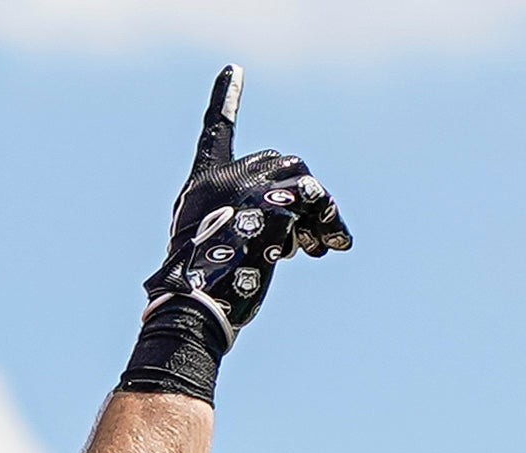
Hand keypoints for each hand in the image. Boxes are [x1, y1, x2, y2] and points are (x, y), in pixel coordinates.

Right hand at [119, 65, 352, 403]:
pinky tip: (329, 247)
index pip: (214, 133)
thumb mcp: (209, 251)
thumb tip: (294, 234)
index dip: (224, 101)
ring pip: (301, 177)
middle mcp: (222, 179)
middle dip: (302, 195)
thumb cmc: (199, 297)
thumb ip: (240, 226)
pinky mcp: (271, 205)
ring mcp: (247, 188)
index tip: (233, 70)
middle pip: (279, 159)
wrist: (196, 309)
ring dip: (318, 211)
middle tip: (312, 239)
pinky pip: (316, 199)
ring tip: (320, 246)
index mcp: (202, 186)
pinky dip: (329, 222)